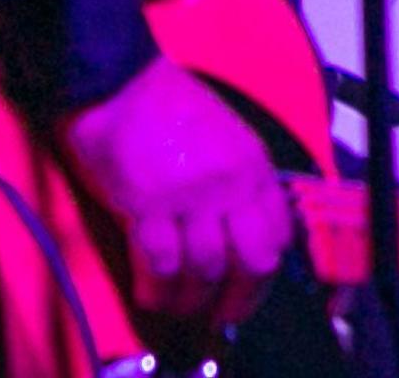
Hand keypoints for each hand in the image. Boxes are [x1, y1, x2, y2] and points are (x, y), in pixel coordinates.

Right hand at [61, 56, 293, 329]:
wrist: (119, 83)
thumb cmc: (168, 108)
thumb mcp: (228, 137)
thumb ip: (240, 182)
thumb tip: (242, 233)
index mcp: (254, 166)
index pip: (279, 236)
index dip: (265, 274)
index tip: (248, 290)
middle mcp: (231, 184)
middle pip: (254, 263)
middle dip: (240, 300)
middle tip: (220, 315)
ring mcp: (192, 196)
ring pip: (208, 271)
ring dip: (191, 300)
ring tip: (178, 306)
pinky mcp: (149, 205)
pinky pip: (161, 265)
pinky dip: (155, 289)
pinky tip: (149, 293)